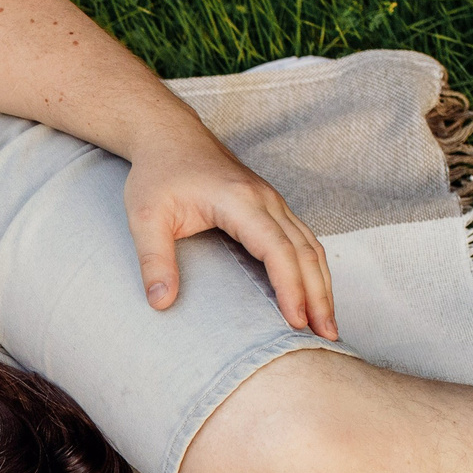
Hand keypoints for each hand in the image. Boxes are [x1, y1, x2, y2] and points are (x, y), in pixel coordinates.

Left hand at [121, 127, 335, 339]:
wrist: (169, 135)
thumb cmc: (157, 174)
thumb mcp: (144, 216)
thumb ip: (153, 259)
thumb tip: (161, 304)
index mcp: (240, 201)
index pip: (277, 249)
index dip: (290, 287)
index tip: (296, 322)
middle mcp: (266, 199)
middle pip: (306, 251)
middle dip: (319, 296)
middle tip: (326, 337)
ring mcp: (272, 201)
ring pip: (311, 246)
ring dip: (322, 285)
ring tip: (327, 326)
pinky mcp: (271, 206)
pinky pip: (302, 240)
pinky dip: (312, 270)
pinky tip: (313, 295)